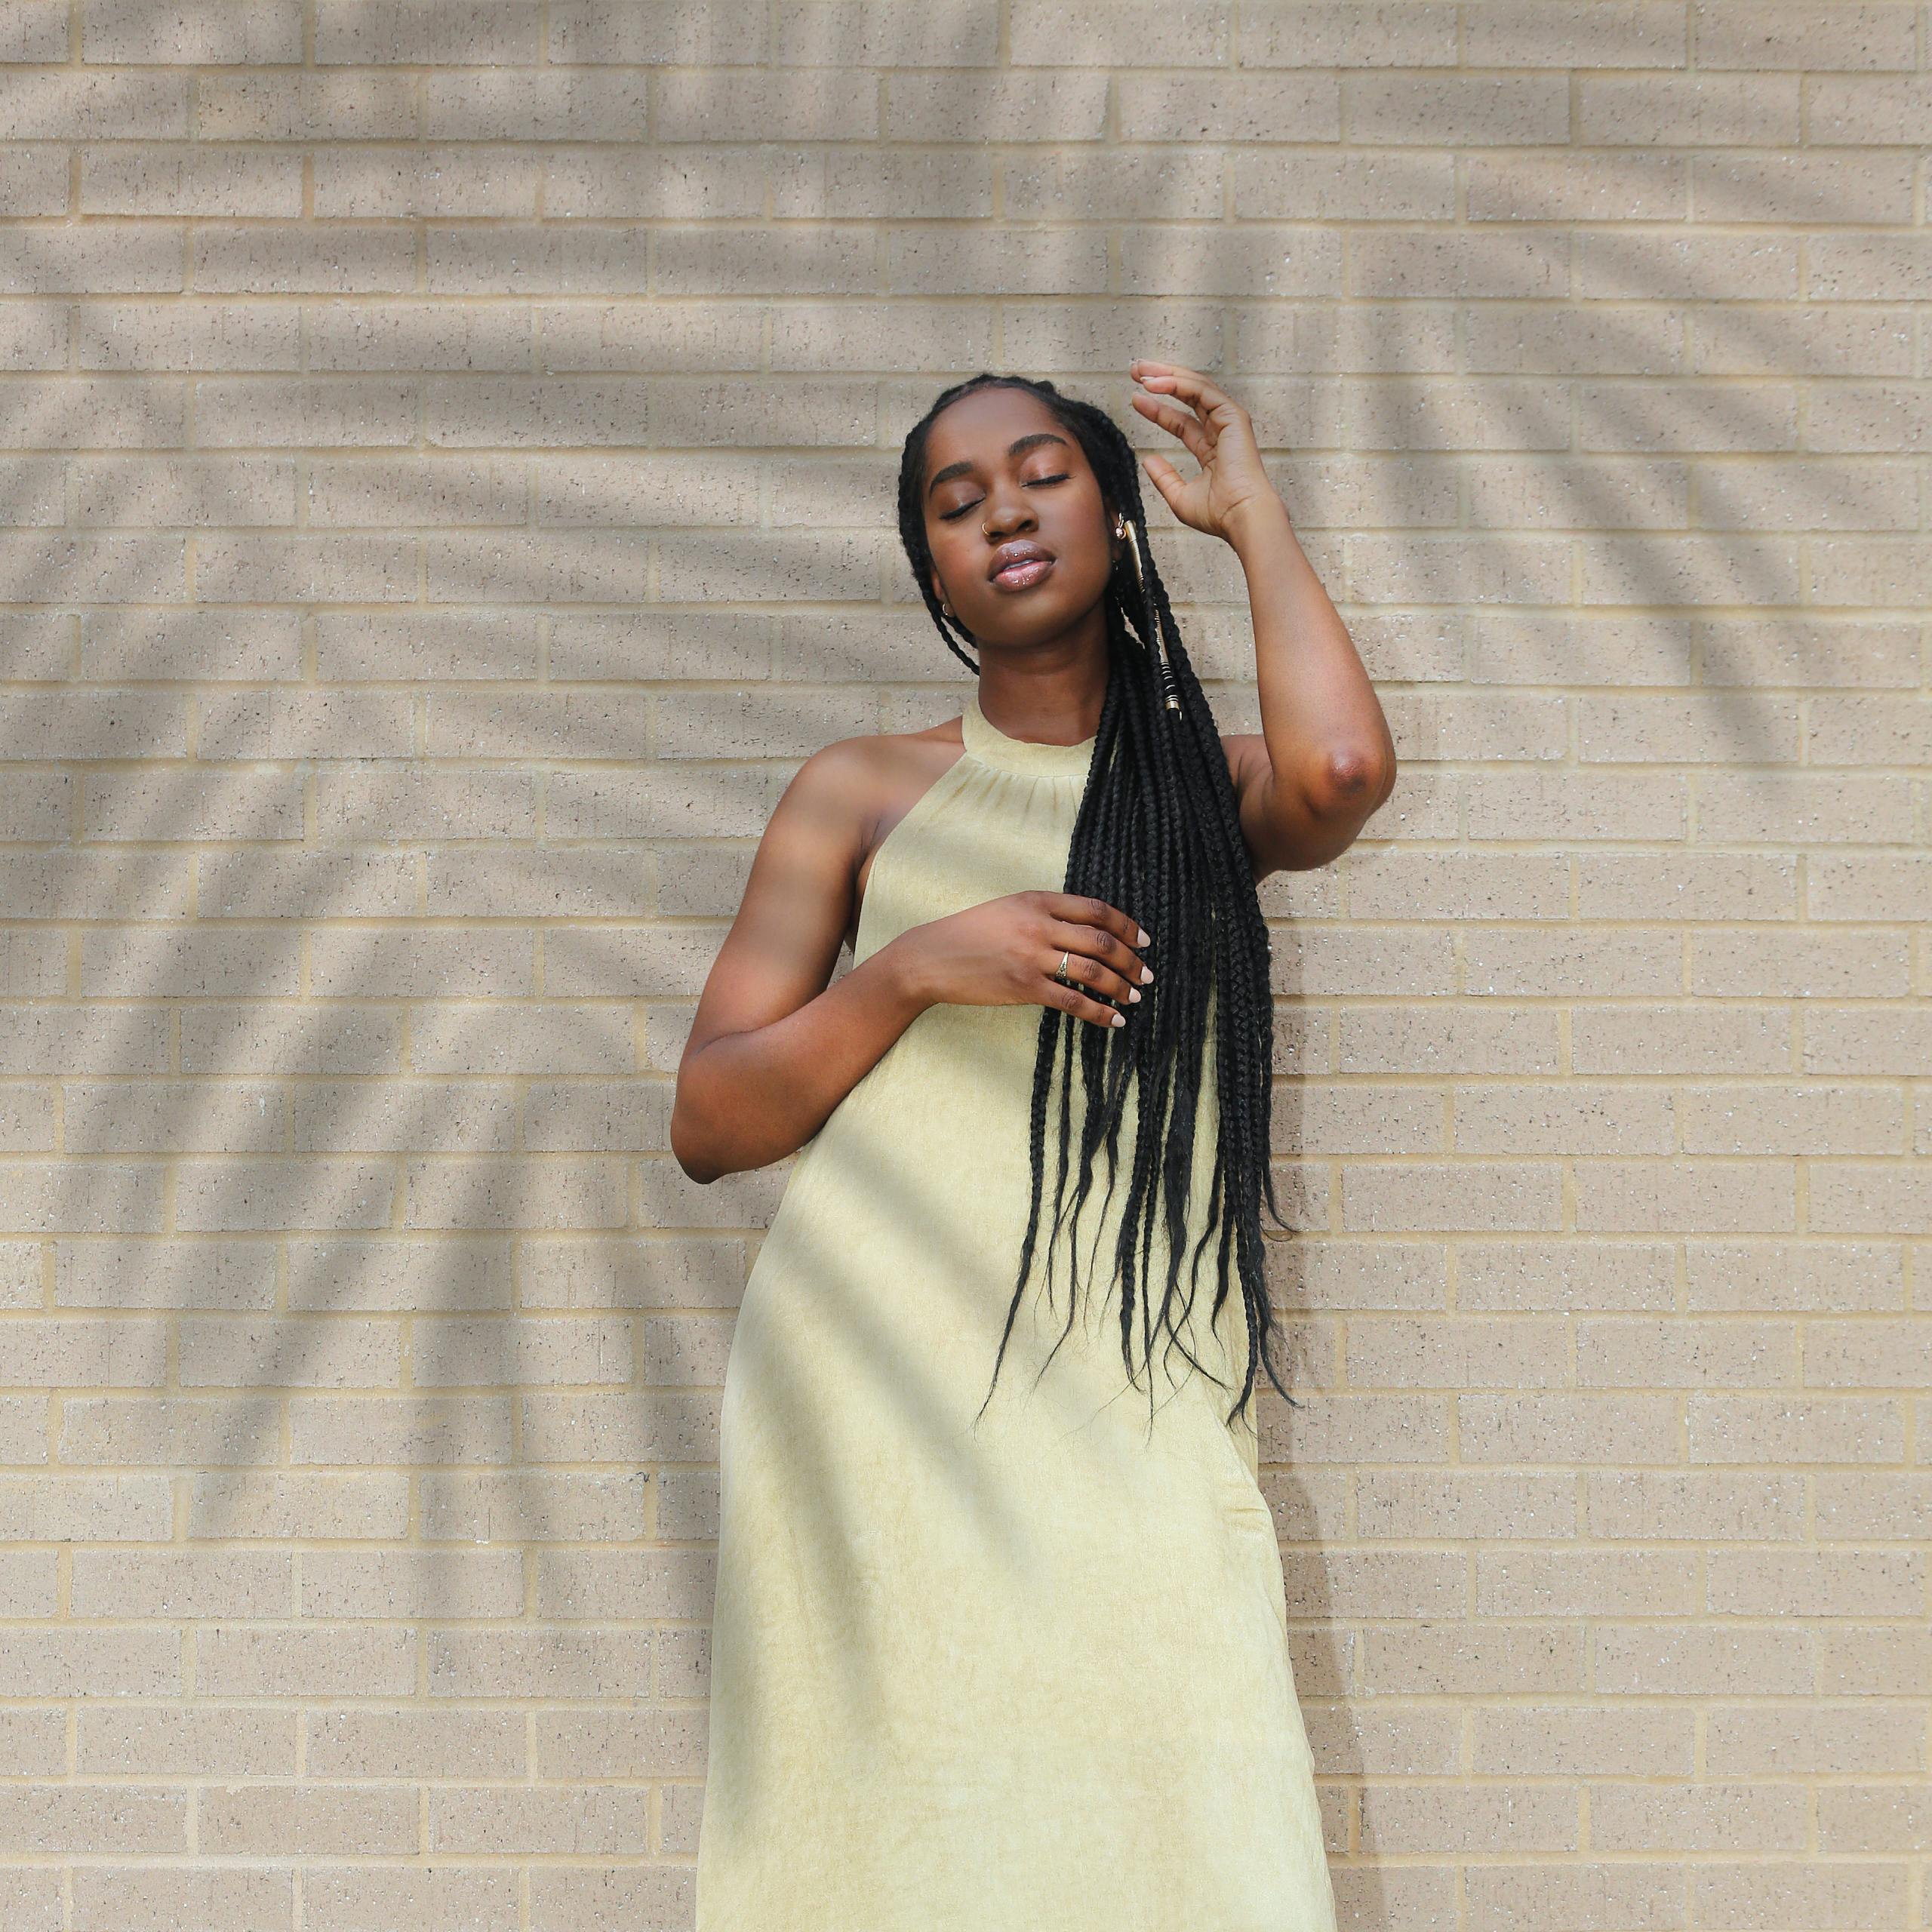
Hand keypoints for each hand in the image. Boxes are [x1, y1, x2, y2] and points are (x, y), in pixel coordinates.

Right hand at [894, 891, 1153, 1029]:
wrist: (931, 958)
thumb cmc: (969, 933)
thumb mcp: (1008, 909)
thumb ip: (1045, 913)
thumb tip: (1088, 930)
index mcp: (1037, 900)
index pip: (1095, 910)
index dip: (1126, 926)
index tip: (1144, 940)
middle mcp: (1038, 925)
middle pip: (1101, 941)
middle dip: (1131, 960)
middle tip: (1147, 974)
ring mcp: (1032, 957)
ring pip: (1092, 972)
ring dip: (1121, 986)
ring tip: (1135, 997)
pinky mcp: (1024, 987)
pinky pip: (1073, 1001)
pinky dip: (1099, 1012)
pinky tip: (1114, 1020)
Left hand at [1127, 359, 1284, 545]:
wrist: (1241, 516)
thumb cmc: (1219, 513)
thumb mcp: (1180, 497)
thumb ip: (1164, 478)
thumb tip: (1147, 460)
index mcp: (1211, 449)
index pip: (1181, 421)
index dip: (1158, 409)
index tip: (1136, 399)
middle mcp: (1220, 431)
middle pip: (1188, 396)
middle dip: (1162, 380)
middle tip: (1136, 371)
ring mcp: (1228, 421)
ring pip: (1195, 387)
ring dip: (1167, 375)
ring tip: (1141, 371)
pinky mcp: (1233, 416)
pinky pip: (1202, 391)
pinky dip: (1178, 383)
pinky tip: (1155, 383)